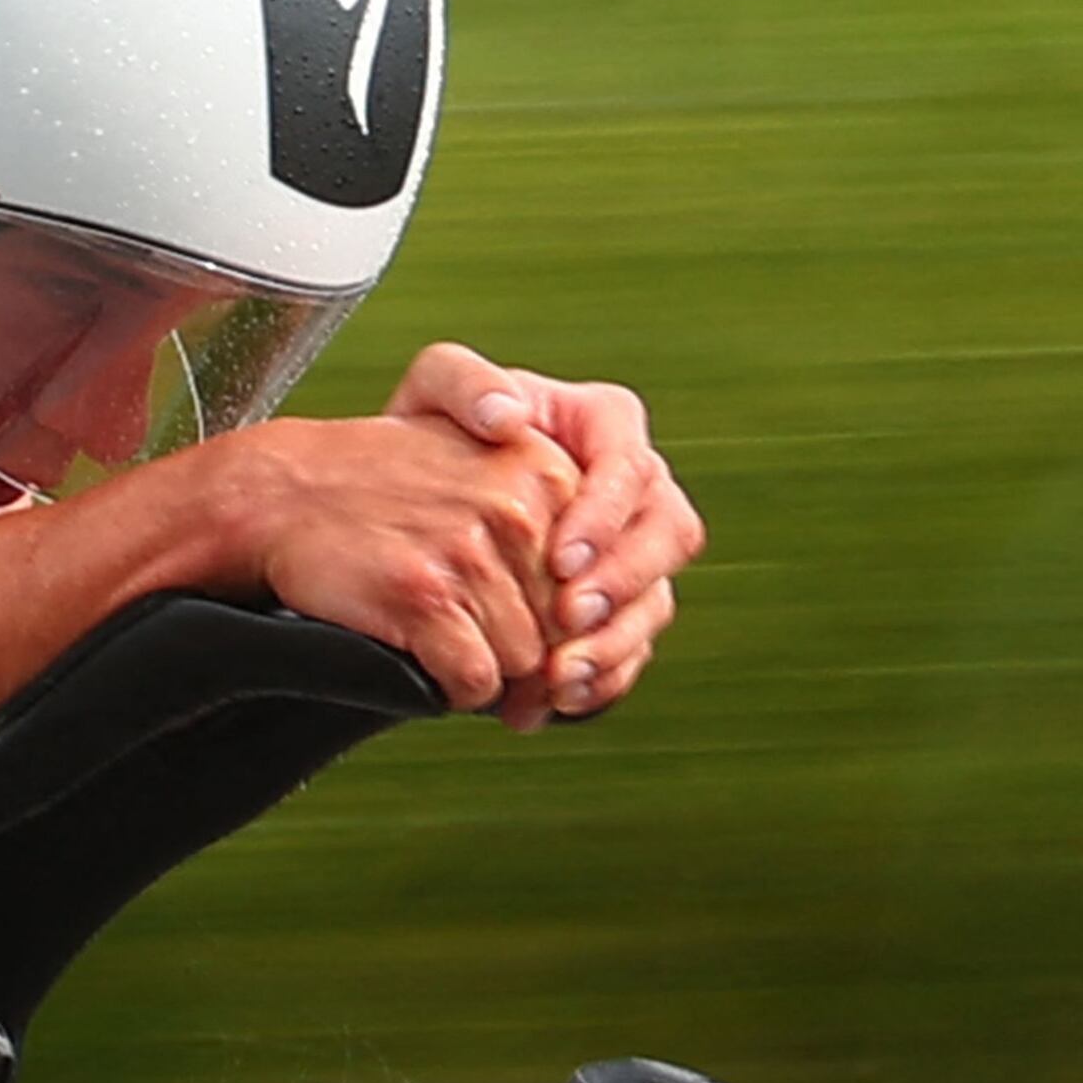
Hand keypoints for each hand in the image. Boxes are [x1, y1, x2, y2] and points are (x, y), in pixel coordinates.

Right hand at [228, 413, 584, 717]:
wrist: (285, 494)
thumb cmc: (389, 493)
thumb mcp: (485, 470)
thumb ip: (556, 523)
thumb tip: (596, 620)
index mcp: (545, 470)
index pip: (595, 580)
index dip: (564, 622)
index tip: (534, 634)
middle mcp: (515, 508)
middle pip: (563, 628)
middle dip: (529, 655)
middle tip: (482, 652)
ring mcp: (468, 552)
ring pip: (522, 662)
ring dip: (487, 671)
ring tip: (442, 642)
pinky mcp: (422, 597)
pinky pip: (473, 681)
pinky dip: (451, 687)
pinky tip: (422, 657)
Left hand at [383, 344, 704, 723]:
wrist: (416, 500)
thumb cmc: (433, 434)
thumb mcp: (434, 391)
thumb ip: (465, 382)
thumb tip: (509, 416)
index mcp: (606, 427)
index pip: (630, 467)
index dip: (604, 517)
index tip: (560, 559)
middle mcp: (634, 489)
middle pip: (666, 534)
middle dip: (622, 583)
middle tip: (569, 617)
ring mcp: (631, 551)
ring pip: (656, 598)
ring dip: (615, 643)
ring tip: (562, 676)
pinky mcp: (616, 607)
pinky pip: (633, 646)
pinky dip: (604, 678)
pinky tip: (562, 700)